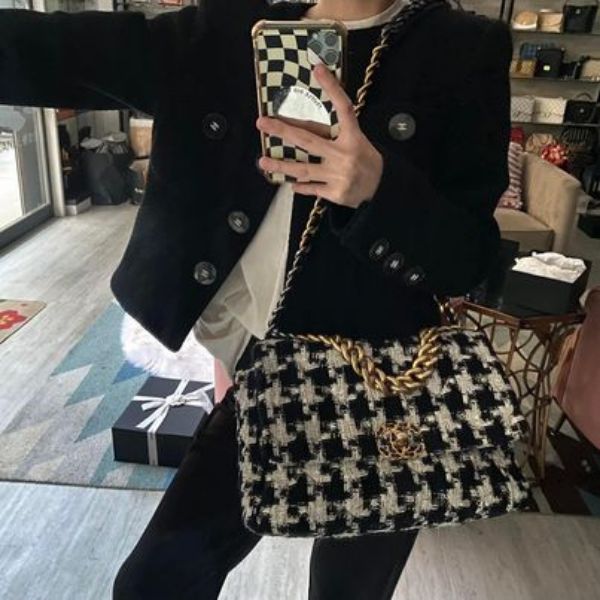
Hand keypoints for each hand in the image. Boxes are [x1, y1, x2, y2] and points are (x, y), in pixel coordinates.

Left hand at [256, 63, 382, 208]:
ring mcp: (338, 175)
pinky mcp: (335, 192)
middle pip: (308, 140)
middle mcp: (344, 154)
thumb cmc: (366, 161)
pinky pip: (311, 188)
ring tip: (263, 161)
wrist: (382, 189)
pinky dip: (300, 186)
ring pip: (303, 169)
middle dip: (283, 131)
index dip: (332, 88)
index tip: (318, 69)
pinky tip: (289, 183)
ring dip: (281, 165)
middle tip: (263, 123)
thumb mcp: (358, 142)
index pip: (343, 108)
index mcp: (353, 137)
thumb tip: (304, 127)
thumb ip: (336, 135)